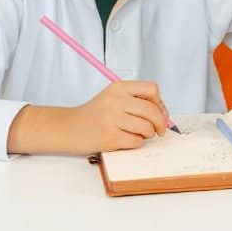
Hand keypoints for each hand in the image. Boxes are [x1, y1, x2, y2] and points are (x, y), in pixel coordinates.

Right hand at [8, 81, 170, 154]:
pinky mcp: (109, 137)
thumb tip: (164, 113)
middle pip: (152, 111)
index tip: (159, 111)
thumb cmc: (94, 114)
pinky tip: (125, 140)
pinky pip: (136, 142)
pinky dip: (135, 143)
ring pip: (147, 128)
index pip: (152, 89)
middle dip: (160, 123)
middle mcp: (115, 101)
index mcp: (118, 87)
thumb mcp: (113, 97)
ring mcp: (112, 119)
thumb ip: (136, 100)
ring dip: (146, 134)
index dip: (160, 102)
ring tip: (136, 133)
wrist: (68, 128)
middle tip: (159, 130)